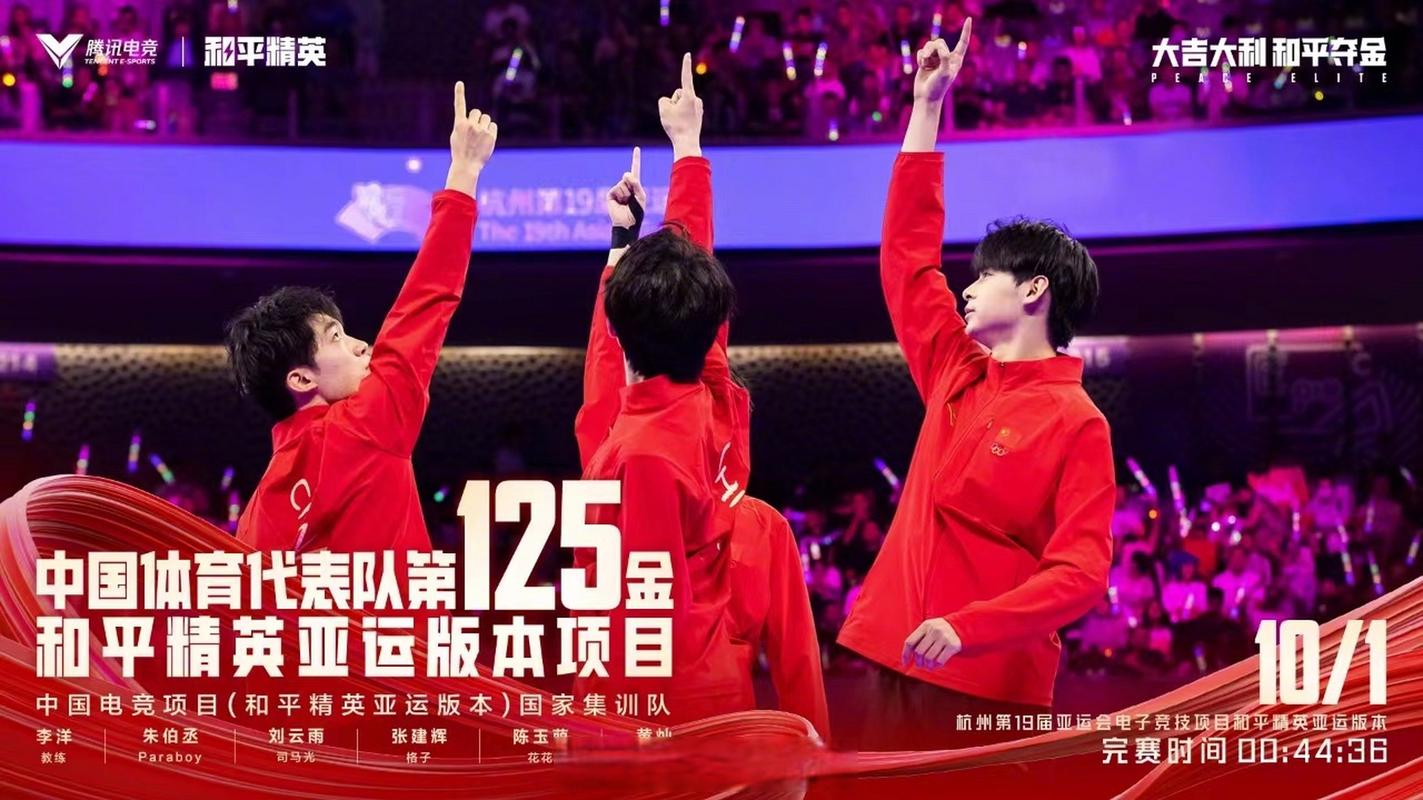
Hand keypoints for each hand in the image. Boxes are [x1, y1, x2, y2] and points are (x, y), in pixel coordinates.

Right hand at [447, 80, 496, 194]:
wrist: (467, 165)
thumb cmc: (460, 151)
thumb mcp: (456, 136)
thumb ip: (463, 124)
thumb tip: (473, 117)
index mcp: (459, 124)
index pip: (459, 105)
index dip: (459, 93)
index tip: (459, 83)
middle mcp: (470, 125)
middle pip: (477, 112)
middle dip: (477, 119)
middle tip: (474, 131)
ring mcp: (481, 130)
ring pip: (486, 118)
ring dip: (485, 124)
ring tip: (480, 137)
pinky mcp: (491, 136)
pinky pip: (493, 126)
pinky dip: (491, 131)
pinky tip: (486, 140)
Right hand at [606, 146, 647, 228]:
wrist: (627, 224)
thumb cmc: (637, 213)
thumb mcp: (640, 196)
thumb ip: (636, 184)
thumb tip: (625, 173)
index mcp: (635, 186)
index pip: (636, 170)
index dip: (635, 159)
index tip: (636, 148)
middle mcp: (626, 186)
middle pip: (629, 176)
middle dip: (632, 186)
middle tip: (632, 198)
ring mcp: (618, 190)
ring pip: (622, 183)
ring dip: (626, 193)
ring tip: (626, 203)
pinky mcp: (611, 194)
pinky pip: (616, 189)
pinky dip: (620, 196)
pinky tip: (620, 203)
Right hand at [658, 52, 702, 158]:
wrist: (687, 143)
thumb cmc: (675, 126)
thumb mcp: (663, 109)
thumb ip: (664, 100)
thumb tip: (671, 102)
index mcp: (689, 96)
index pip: (685, 77)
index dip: (685, 65)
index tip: (687, 54)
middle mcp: (696, 99)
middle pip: (678, 95)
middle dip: (674, 103)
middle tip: (675, 117)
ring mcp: (698, 107)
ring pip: (681, 104)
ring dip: (677, 110)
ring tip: (679, 122)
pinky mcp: (698, 115)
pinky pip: (685, 111)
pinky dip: (682, 116)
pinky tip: (682, 125)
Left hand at [901, 617, 961, 669]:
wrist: (961, 627)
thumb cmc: (939, 631)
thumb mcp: (929, 629)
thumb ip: (919, 639)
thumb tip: (906, 657)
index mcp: (925, 625)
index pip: (910, 642)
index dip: (905, 654)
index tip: (905, 663)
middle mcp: (934, 630)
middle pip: (919, 652)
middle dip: (918, 661)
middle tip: (920, 664)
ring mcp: (944, 638)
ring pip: (929, 658)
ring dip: (927, 665)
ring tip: (928, 665)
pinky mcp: (952, 646)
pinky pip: (940, 661)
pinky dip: (936, 666)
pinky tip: (936, 665)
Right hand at [913, 18, 971, 103]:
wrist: (926, 97)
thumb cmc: (938, 87)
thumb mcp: (944, 73)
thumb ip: (945, 58)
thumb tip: (941, 48)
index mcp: (956, 60)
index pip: (962, 42)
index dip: (965, 31)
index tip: (968, 19)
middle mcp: (947, 58)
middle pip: (940, 42)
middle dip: (933, 48)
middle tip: (929, 56)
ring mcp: (936, 59)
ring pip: (930, 45)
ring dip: (925, 52)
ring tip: (924, 62)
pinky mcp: (926, 61)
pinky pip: (922, 51)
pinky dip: (920, 58)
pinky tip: (921, 66)